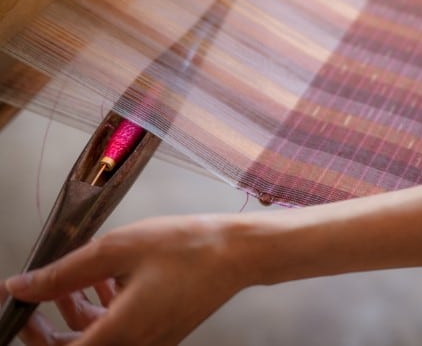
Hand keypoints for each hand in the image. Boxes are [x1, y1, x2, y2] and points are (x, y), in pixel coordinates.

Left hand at [3, 215, 251, 345]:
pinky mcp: (165, 331)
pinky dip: (108, 308)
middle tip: (41, 295)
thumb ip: (63, 273)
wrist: (237, 252)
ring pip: (102, 337)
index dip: (30, 335)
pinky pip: (125, 329)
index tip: (19, 310)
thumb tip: (21, 287)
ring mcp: (153, 342)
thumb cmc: (185, 248)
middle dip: (52, 324)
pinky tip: (110, 279)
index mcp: (120, 334)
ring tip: (78, 278)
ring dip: (81, 311)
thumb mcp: (116, 250)